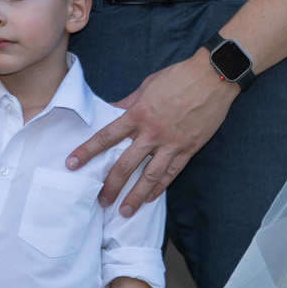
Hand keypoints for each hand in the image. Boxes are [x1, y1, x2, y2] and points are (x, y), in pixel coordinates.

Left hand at [67, 50, 234, 215]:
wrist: (214, 77)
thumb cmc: (180, 76)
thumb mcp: (148, 85)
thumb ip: (129, 102)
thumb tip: (113, 111)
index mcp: (138, 114)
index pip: (106, 137)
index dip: (87, 151)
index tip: (72, 164)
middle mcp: (152, 132)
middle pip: (125, 164)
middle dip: (110, 184)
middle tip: (100, 200)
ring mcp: (171, 143)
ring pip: (149, 176)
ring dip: (135, 195)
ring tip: (125, 211)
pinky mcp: (189, 148)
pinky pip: (172, 172)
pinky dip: (160, 187)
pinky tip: (150, 198)